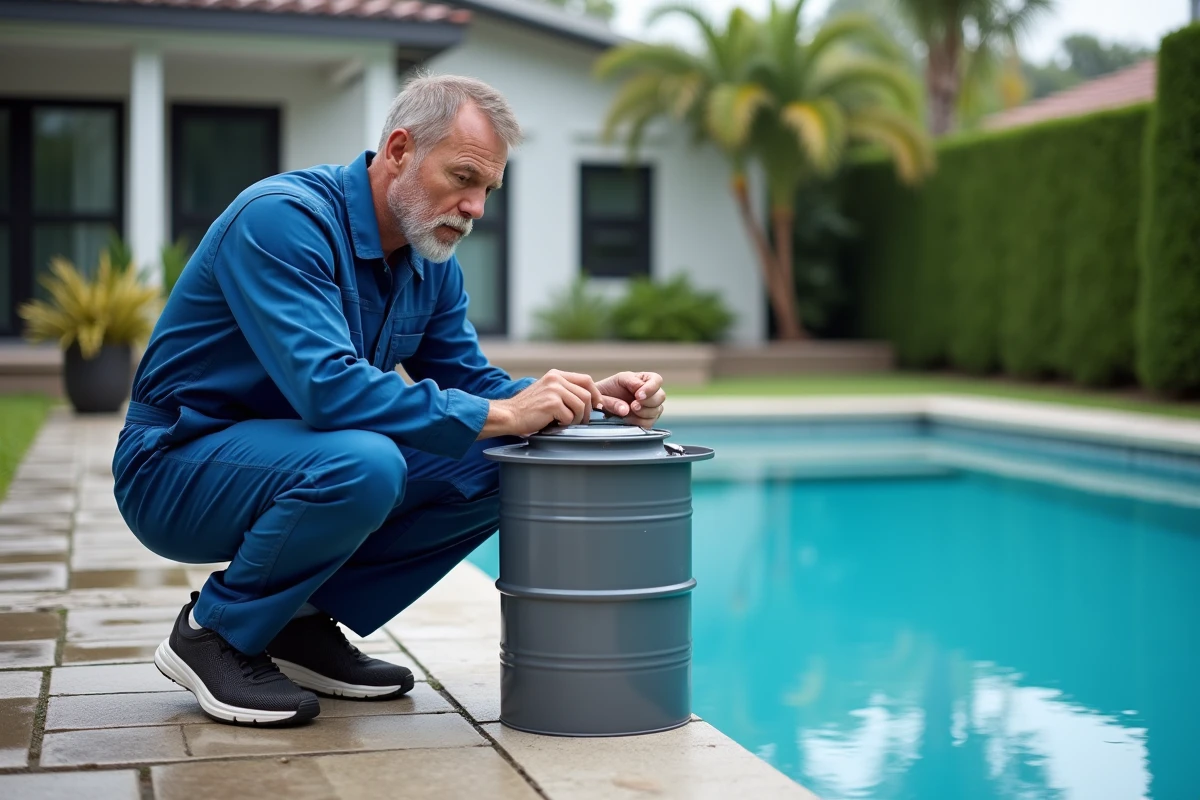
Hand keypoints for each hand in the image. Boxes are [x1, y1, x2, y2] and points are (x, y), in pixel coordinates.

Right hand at [481, 369, 601, 437]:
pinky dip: (565, 423)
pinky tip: (555, 423)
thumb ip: (565, 391)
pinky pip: (570, 416)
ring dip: (577, 419)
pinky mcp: (552, 403)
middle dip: (588, 411)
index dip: (595, 394)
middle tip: (581, 421)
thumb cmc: (528, 409)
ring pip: (581, 406)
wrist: (509, 415)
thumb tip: (591, 401)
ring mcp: (553, 390)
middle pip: (586, 394)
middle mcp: (555, 379)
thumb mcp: (547, 392)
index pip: (586, 380)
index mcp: (556, 375)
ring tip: (565, 422)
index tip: (596, 406)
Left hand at [595, 371, 665, 428]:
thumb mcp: (613, 383)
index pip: (657, 380)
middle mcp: (651, 393)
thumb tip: (627, 409)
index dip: (650, 389)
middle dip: (647, 402)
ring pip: (657, 410)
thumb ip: (621, 393)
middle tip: (633, 406)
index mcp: (645, 380)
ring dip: (643, 413)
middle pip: (660, 396)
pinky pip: (649, 423)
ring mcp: (650, 408)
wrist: (597, 405)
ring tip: (628, 412)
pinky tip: (628, 419)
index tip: (638, 395)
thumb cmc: (606, 390)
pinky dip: (639, 422)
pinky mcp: (646, 420)